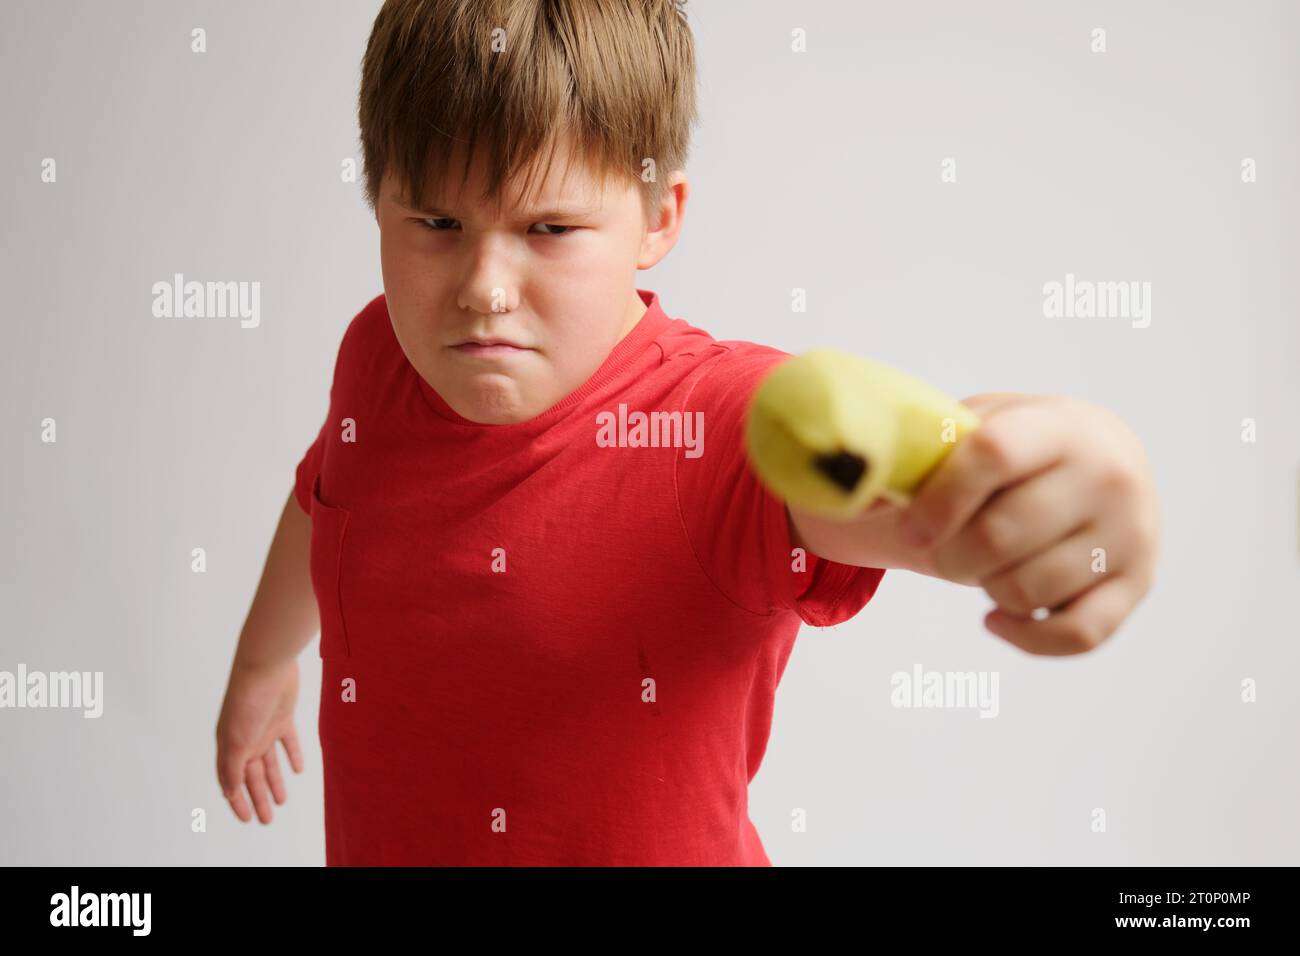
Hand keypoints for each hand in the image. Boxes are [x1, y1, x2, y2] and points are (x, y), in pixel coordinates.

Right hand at [216, 656, 304, 822]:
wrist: (267, 666)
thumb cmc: (247, 700)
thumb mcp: (236, 739)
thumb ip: (232, 767)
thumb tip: (229, 792)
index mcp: (230, 746)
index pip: (232, 781)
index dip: (238, 802)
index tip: (247, 820)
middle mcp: (246, 740)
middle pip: (252, 776)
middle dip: (258, 798)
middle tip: (267, 820)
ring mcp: (264, 728)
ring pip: (269, 763)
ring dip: (274, 782)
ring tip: (281, 801)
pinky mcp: (282, 716)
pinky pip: (288, 741)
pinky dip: (293, 755)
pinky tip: (298, 769)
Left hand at [898, 393, 1159, 655]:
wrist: (1105, 455)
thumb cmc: (1021, 443)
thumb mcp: (983, 422)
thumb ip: (929, 448)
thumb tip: (857, 489)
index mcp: (1061, 427)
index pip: (993, 456)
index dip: (938, 498)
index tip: (907, 528)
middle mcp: (1108, 478)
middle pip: (1000, 537)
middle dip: (949, 554)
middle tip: (938, 547)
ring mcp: (1130, 535)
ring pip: (1027, 591)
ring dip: (984, 587)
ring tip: (981, 563)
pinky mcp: (1138, 585)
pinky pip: (1075, 636)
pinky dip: (1025, 636)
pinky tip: (995, 617)